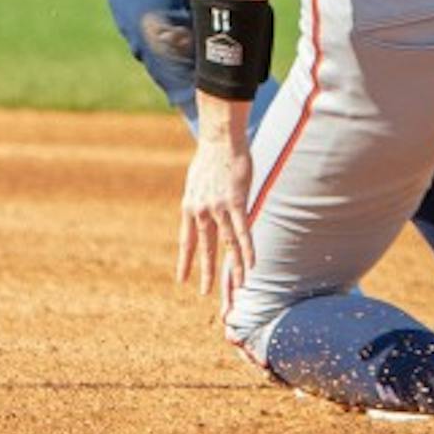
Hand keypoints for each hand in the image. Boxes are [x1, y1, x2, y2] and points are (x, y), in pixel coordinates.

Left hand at [175, 131, 254, 315]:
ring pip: (227, 245)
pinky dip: (248, 249)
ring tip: (238, 288)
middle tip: (205, 293)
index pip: (187, 241)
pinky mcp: (237, 203)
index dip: (185, 261)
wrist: (219, 140)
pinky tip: (251, 265)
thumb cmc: (209, 157)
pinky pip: (243, 232)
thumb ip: (199, 200)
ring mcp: (218, 209)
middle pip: (206, 249)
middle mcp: (201, 212)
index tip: (182, 279)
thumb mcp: (195, 182)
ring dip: (234, 268)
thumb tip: (202, 206)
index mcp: (189, 208)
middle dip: (206, 273)